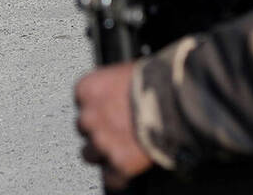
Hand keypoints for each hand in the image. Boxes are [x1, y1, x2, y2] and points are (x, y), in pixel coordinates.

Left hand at [75, 62, 153, 189]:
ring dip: (103, 153)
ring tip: (121, 148)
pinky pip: (110, 178)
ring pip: (89, 155)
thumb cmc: (153, 80)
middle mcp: (89, 116)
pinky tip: (128, 167)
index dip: (96, 108)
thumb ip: (110, 87)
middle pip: (83, 128)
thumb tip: (114, 93)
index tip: (106, 110)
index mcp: (88, 89)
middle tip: (116, 129)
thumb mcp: (124, 72)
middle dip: (97, 130)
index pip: (80, 102)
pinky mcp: (118, 164)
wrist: (171, 101)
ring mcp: (102, 142)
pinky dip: (118, 176)